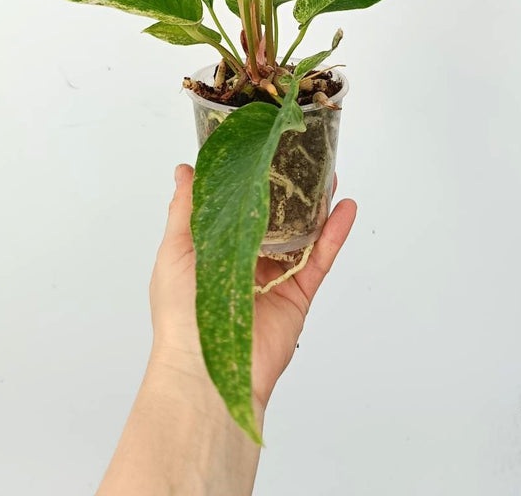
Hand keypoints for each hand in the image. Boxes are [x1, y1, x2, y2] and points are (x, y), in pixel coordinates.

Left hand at [149, 163, 356, 413]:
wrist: (205, 372)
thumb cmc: (180, 314)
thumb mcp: (175, 250)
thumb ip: (187, 209)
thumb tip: (185, 170)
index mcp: (216, 247)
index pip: (237, 205)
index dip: (250, 178)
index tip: (261, 148)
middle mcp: (246, 259)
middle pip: (275, 215)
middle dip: (289, 188)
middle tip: (302, 157)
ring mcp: (275, 276)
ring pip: (302, 232)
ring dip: (316, 204)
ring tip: (329, 173)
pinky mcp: (297, 294)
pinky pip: (320, 258)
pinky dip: (334, 233)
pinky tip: (344, 208)